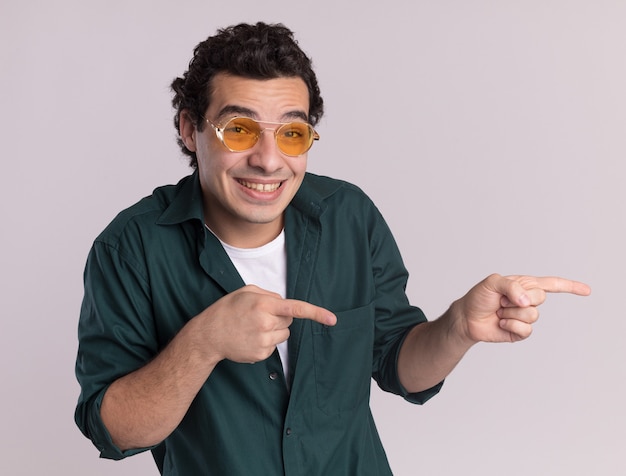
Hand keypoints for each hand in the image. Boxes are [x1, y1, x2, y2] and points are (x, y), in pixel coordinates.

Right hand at [197, 285, 335, 363]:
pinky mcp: (261, 354)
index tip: (332, 319)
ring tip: (252, 327)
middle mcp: (265, 323)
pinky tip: (249, 338)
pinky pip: (274, 347)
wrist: (208, 335)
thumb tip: (284, 304)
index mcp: (263, 304)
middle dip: (279, 317)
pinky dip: (266, 342)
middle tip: (258, 316)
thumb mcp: (246, 291)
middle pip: (289, 320)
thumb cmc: (227, 310)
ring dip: (274, 330)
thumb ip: (269, 295)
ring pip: (283, 334)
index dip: (316, 313)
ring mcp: (263, 341)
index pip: (295, 308)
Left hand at [456, 274, 590, 343]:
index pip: (552, 284)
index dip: (570, 287)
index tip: (587, 291)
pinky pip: (525, 329)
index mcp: (524, 285)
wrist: (467, 318)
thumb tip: (526, 300)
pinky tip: (500, 322)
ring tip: (499, 311)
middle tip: (501, 300)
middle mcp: (527, 300)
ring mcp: (524, 317)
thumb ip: (510, 286)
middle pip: (540, 298)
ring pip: (532, 315)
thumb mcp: (492, 283)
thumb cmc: (479, 297)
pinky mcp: (520, 332)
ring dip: (511, 313)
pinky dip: (510, 325)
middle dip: (518, 298)